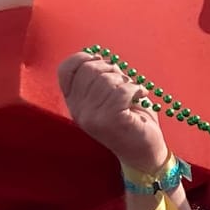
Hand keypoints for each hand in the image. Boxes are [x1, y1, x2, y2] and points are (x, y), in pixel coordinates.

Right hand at [57, 52, 170, 172]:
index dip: (84, 58)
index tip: (102, 61)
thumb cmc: (130, 119)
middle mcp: (78, 111)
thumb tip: (98, 56)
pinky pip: (122, 91)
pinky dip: (136, 89)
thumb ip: (101, 78)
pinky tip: (141, 95)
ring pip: (107, 80)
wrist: (144, 152)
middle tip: (124, 81)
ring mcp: (93, 117)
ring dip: (126, 81)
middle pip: (89, 69)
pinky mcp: (110, 121)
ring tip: (133, 93)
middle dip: (111, 69)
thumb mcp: (110, 96)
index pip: (65, 69)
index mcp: (75, 103)